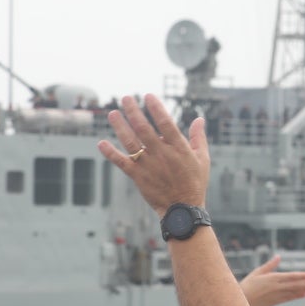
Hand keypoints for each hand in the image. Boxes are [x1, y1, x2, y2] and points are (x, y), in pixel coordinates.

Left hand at [99, 94, 209, 212]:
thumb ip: (198, 137)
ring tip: (113, 114)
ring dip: (120, 127)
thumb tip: (199, 119)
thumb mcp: (203, 159)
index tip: (148, 96)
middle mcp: (162, 154)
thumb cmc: (195, 183)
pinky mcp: (138, 177)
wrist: (183, 210)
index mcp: (178, 148)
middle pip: (144, 128)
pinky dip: (111, 153)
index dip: (156, 108)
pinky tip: (101, 143)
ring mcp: (148, 165)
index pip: (165, 123)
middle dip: (134, 111)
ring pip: (131, 143)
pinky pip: (122, 163)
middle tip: (126, 98)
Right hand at [239, 255, 304, 305]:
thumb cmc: (247, 284)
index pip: (291, 276)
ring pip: (294, 292)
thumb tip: (278, 256)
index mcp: (273, 278)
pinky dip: (297, 296)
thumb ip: (270, 265)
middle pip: (295, 285)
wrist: (241, 300)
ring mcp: (276, 295)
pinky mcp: (275, 302)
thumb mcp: (258, 272)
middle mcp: (276, 287)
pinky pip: (288, 298)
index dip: (302, 276)